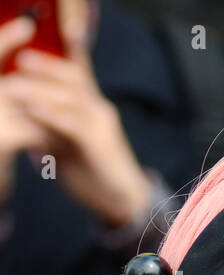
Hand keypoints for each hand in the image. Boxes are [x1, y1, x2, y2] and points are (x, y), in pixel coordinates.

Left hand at [0, 0, 151, 227]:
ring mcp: (102, 125)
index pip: (80, 72)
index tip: (52, 36)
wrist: (119, 199)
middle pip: (74, 77)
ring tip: (13, 85)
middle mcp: (100, 110)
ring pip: (71, 97)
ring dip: (40, 89)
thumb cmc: (92, 170)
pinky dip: (51, 114)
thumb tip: (27, 108)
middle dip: (46, 66)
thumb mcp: (67, 140)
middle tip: (18, 58)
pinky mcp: (100, 143)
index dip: (71, 51)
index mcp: (92, 107)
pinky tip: (32, 109)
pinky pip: (74, 123)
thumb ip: (51, 122)